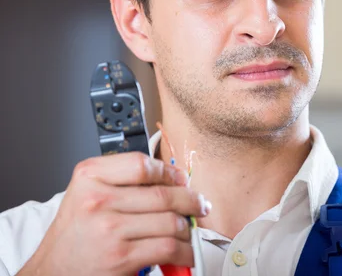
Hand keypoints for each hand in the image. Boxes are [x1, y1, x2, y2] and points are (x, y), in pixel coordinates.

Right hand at [18, 152, 209, 275]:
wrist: (53, 271)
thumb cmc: (75, 234)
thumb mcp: (87, 193)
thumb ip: (123, 180)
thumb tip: (173, 178)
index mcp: (90, 176)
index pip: (143, 164)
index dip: (170, 172)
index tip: (182, 180)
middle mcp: (98, 200)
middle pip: (163, 194)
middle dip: (190, 201)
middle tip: (199, 205)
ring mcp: (110, 228)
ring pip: (171, 221)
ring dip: (188, 229)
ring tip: (189, 231)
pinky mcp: (121, 256)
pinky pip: (168, 247)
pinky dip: (185, 252)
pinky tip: (185, 253)